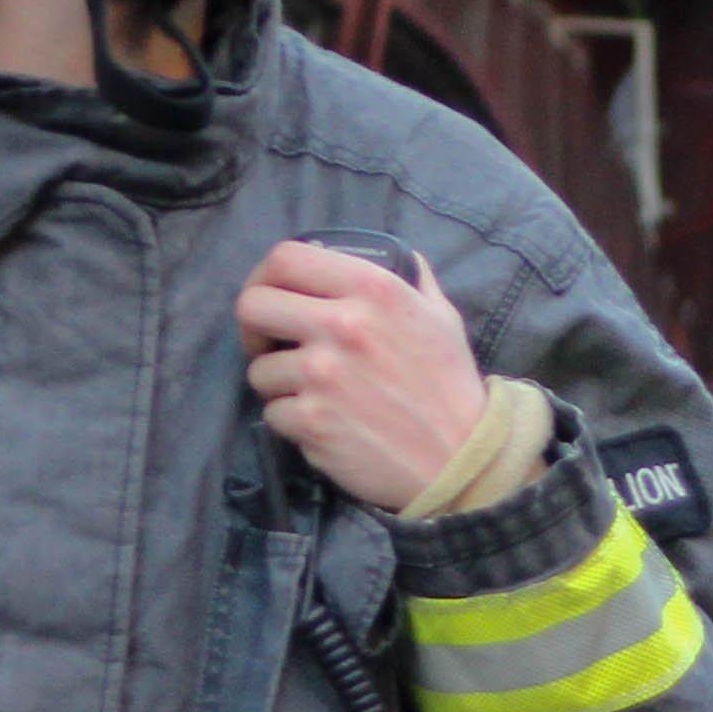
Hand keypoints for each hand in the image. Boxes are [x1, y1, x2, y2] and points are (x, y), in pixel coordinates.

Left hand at [237, 241, 487, 511]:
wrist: (460, 458)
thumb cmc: (450, 386)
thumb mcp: (440, 316)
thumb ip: (411, 278)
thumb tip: (389, 253)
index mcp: (373, 288)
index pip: (286, 258)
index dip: (265, 275)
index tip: (272, 296)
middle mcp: (342, 323)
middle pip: (252, 306)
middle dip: (254, 329)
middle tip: (271, 346)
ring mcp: (322, 374)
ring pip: (258, 369)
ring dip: (279, 384)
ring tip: (314, 395)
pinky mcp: (311, 420)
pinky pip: (273, 413)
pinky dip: (294, 422)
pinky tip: (326, 425)